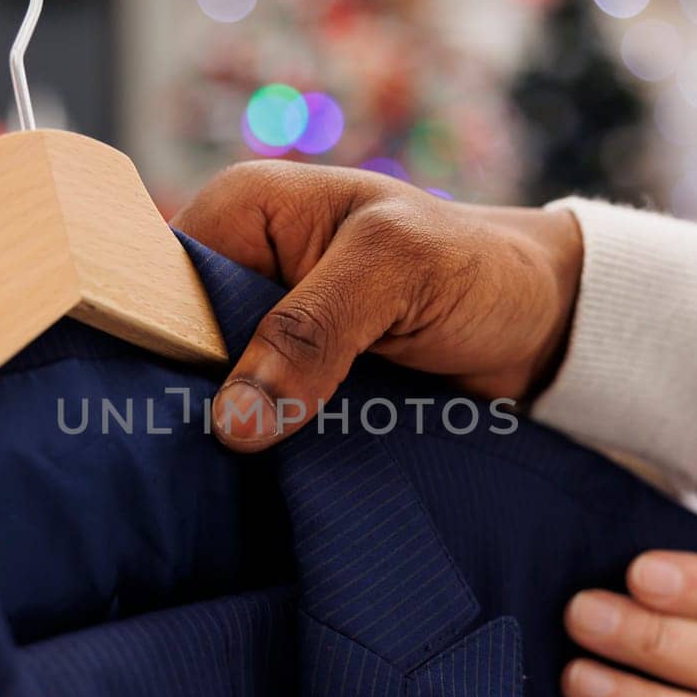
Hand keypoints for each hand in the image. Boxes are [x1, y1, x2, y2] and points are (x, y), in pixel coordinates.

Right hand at [174, 160, 581, 449]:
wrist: (543, 325)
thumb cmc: (476, 268)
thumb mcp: (395, 270)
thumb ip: (313, 330)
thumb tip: (233, 421)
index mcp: (244, 209)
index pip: (158, 278)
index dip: (153, 341)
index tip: (154, 411)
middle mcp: (240, 267)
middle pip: (173, 343)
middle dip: (183, 398)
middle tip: (186, 462)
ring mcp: (264, 333)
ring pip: (207, 392)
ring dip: (220, 436)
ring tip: (209, 485)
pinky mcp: (291, 386)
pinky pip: (252, 423)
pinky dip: (256, 454)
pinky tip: (248, 487)